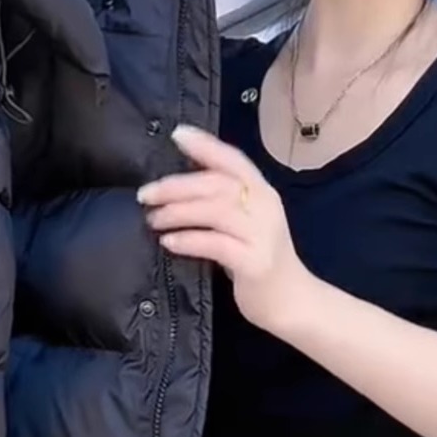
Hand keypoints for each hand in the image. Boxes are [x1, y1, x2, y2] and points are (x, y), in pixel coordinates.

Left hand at [137, 125, 309, 333]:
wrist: (291, 302)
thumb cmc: (258, 259)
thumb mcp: (244, 223)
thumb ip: (221, 201)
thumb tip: (178, 183)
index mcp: (262, 193)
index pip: (233, 160)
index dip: (206, 145)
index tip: (177, 134)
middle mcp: (265, 208)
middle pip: (218, 184)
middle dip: (176, 186)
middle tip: (145, 194)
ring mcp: (262, 235)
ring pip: (216, 211)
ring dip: (178, 212)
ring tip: (153, 219)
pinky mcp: (255, 263)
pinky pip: (216, 245)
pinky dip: (189, 240)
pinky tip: (169, 242)